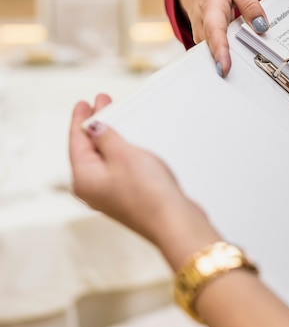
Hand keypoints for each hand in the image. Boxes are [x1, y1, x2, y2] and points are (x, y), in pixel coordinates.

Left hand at [69, 95, 219, 268]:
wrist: (173, 221)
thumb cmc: (149, 195)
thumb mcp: (123, 154)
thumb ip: (106, 138)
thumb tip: (95, 128)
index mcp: (84, 179)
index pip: (76, 141)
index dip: (80, 119)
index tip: (83, 105)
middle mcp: (93, 189)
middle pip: (88, 151)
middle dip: (95, 127)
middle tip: (99, 106)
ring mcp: (111, 195)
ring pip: (104, 160)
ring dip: (109, 140)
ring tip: (115, 123)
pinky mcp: (129, 197)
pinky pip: (118, 169)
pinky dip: (121, 154)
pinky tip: (129, 147)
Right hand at [177, 0, 268, 76]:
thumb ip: (250, 3)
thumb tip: (262, 27)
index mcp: (210, 5)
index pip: (214, 31)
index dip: (220, 51)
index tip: (224, 68)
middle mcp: (202, 25)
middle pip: (214, 50)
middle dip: (229, 65)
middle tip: (249, 83)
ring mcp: (201, 36)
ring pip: (215, 55)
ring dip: (232, 64)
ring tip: (250, 78)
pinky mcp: (204, 42)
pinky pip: (216, 53)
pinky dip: (230, 58)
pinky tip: (244, 66)